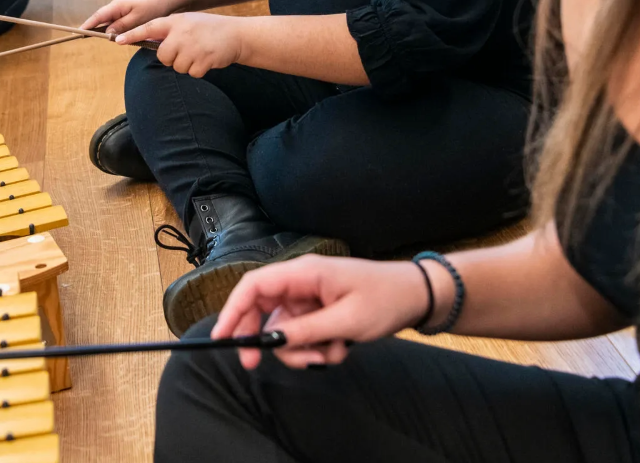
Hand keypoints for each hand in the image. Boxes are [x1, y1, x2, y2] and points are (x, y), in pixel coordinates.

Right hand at [81, 0, 179, 34]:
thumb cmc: (154, 6)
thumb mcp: (137, 19)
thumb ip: (122, 26)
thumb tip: (107, 33)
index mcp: (118, 5)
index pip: (99, 16)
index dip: (88, 24)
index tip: (78, 32)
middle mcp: (118, 4)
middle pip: (103, 18)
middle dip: (97, 28)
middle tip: (89, 38)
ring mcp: (124, 5)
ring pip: (112, 19)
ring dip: (110, 28)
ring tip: (106, 38)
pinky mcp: (131, 8)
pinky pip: (120, 18)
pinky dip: (118, 26)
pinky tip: (121, 33)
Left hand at [115, 12, 245, 77]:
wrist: (236, 35)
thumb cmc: (209, 30)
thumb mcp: (188, 22)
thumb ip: (171, 31)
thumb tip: (152, 43)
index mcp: (176, 22)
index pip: (149, 27)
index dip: (133, 34)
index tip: (118, 39)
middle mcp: (182, 34)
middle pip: (163, 55)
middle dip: (172, 58)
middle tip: (185, 51)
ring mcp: (192, 47)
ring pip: (177, 66)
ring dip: (187, 65)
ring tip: (199, 53)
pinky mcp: (202, 61)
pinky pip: (191, 73)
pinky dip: (198, 70)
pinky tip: (206, 59)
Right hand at [212, 256, 429, 369]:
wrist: (417, 297)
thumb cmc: (385, 299)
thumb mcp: (345, 320)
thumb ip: (305, 330)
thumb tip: (270, 341)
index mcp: (304, 273)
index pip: (253, 286)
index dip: (232, 310)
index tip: (222, 338)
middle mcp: (302, 282)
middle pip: (262, 309)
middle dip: (262, 339)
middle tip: (256, 366)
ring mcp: (310, 297)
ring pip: (284, 328)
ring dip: (300, 349)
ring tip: (328, 356)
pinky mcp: (320, 311)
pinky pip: (304, 334)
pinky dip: (317, 347)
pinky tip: (341, 349)